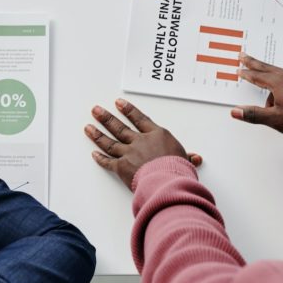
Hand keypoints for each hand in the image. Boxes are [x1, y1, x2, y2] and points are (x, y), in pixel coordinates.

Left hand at [85, 99, 201, 190]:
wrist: (168, 180)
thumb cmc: (178, 168)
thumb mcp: (185, 160)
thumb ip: (187, 157)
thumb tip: (195, 158)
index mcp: (156, 135)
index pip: (140, 119)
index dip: (128, 110)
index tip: (118, 103)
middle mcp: (140, 141)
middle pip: (120, 127)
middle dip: (106, 118)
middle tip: (96, 110)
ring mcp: (129, 153)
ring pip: (110, 142)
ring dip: (98, 134)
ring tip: (88, 127)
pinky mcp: (122, 167)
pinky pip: (108, 162)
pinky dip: (100, 159)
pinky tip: (94, 154)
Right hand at [231, 54, 282, 136]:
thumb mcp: (274, 118)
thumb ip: (254, 114)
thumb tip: (236, 112)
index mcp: (278, 83)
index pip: (257, 76)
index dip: (247, 73)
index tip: (240, 70)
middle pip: (266, 67)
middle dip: (254, 62)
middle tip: (244, 56)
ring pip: (280, 73)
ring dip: (270, 73)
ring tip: (267, 85)